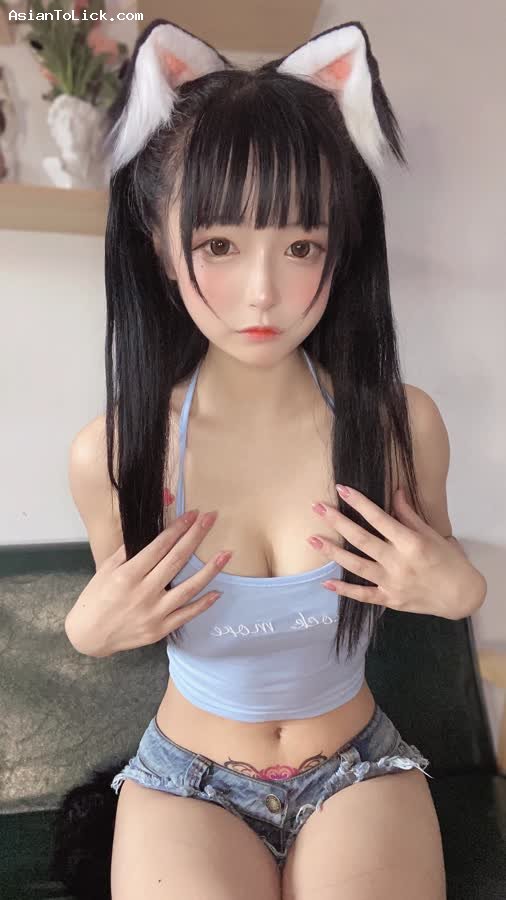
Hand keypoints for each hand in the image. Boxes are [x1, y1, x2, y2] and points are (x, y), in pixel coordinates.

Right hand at [65, 508, 229, 656]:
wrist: (89, 636)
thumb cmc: (96, 598)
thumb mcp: (105, 569)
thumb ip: (128, 550)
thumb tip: (150, 530)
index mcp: (127, 575)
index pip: (159, 546)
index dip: (178, 528)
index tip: (193, 514)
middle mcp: (143, 593)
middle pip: (176, 560)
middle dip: (195, 536)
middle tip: (211, 519)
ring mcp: (154, 613)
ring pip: (189, 588)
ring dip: (210, 570)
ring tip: (227, 554)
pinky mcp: (160, 629)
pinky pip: (187, 615)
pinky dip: (204, 604)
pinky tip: (218, 591)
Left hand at [307, 484, 479, 618]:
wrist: (461, 595)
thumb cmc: (449, 561)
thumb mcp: (432, 534)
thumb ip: (409, 514)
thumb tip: (395, 492)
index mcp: (410, 543)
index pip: (379, 518)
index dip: (359, 503)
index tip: (341, 489)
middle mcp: (398, 563)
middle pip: (361, 539)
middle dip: (337, 522)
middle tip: (317, 508)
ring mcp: (392, 583)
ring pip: (356, 566)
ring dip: (332, 552)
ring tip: (312, 540)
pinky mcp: (389, 600)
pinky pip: (362, 595)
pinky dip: (344, 590)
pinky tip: (326, 582)